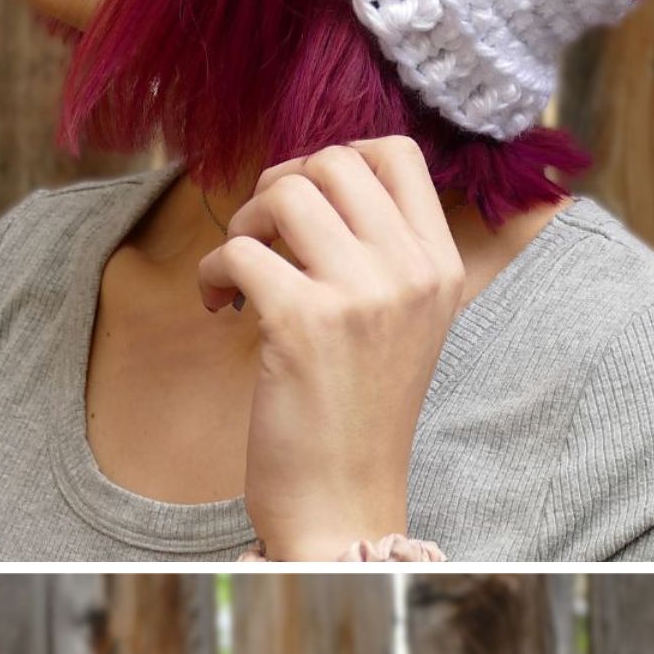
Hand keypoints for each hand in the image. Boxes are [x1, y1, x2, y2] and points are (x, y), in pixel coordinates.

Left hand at [197, 139, 464, 559]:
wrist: (344, 499)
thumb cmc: (359, 412)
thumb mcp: (404, 321)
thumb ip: (382, 252)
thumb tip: (316, 179)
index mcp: (441, 266)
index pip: (399, 154)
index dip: (338, 158)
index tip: (307, 202)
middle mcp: (410, 272)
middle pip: (333, 162)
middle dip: (281, 187)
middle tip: (264, 238)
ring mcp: (361, 295)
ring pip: (285, 193)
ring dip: (246, 223)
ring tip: (243, 272)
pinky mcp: (302, 323)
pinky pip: (239, 250)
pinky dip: (213, 273)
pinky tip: (221, 307)